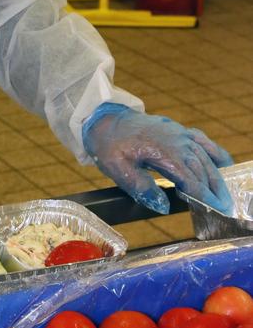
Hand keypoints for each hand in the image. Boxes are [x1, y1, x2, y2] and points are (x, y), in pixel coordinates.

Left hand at [82, 103, 233, 214]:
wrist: (104, 119)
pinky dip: (214, 152)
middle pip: (201, 167)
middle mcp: (175, 140)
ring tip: (224, 194)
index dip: (203, 195)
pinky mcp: (177, 130)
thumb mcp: (116, 168)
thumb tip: (162, 206)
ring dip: (216, 174)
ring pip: (204, 155)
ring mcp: (178, 133)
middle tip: (224, 207)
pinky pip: (201, 140)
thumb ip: (140, 187)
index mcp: (161, 150)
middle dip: (214, 188)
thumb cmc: (108, 144)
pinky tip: (223, 163)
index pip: (189, 177)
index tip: (215, 208)